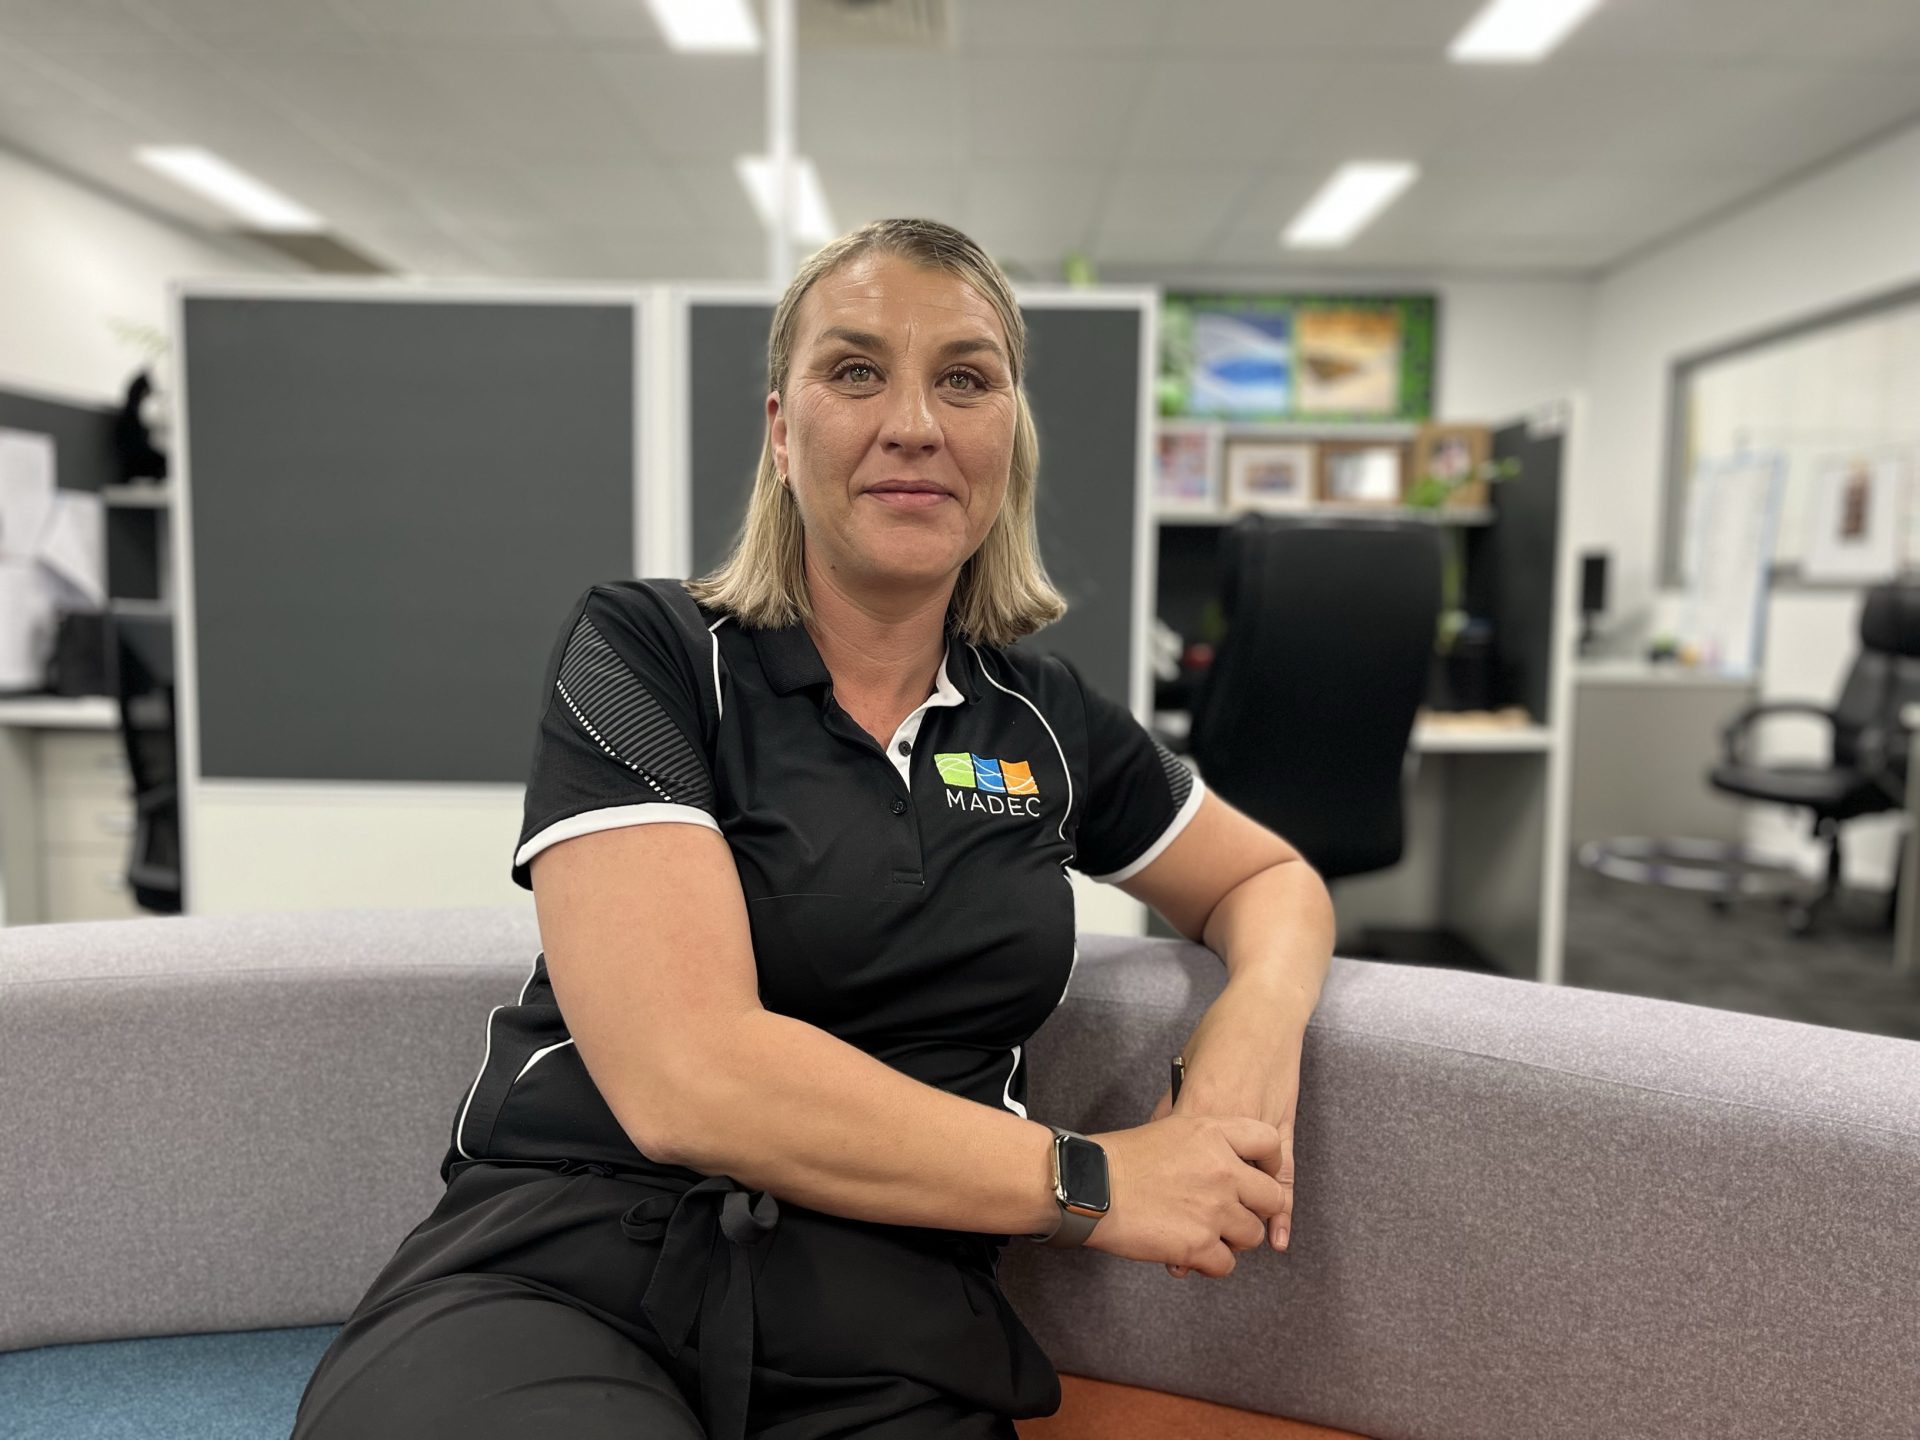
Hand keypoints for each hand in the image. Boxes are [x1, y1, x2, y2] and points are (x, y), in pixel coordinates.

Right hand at [1082, 1115, 1285, 1277]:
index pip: (1269, 1143)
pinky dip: (1209, 1264)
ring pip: (1252, 1236)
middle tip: (1231, 1215)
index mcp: (1214, 1132)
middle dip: (1254, 1211)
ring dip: (1231, 1240)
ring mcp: (1214, 1208)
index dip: (1271, 1164)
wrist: (1088, 1186)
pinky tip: (1189, 1253)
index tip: (1262, 1176)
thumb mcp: (1168, 1129)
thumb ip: (1205, 1143)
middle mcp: (1223, 1169)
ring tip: (1203, 1234)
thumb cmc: (1119, 1159)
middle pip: (1271, 1198)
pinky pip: (1226, 1264)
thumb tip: (1225, 1160)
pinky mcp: (1199, 1244)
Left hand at [1152, 979, 1304, 1276]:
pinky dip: (1282, 1210)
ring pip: (1248, 1192)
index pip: (1174, 1164)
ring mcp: (1261, 1129)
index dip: (1160, 1199)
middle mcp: (1229, 1127)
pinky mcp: (1286, 1127)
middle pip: (1210, 1188)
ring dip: (1235, 1227)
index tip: (1144, 1225)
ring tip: (1218, 1257)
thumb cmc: (1220, 1036)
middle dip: (1194, 1225)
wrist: (1265, 1011)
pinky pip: (1284, 1178)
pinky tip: (1276, 1239)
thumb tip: (1154, 1142)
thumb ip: (1171, 1109)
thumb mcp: (1184, 1070)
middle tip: (1179, 1256)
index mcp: (1198, 1111)